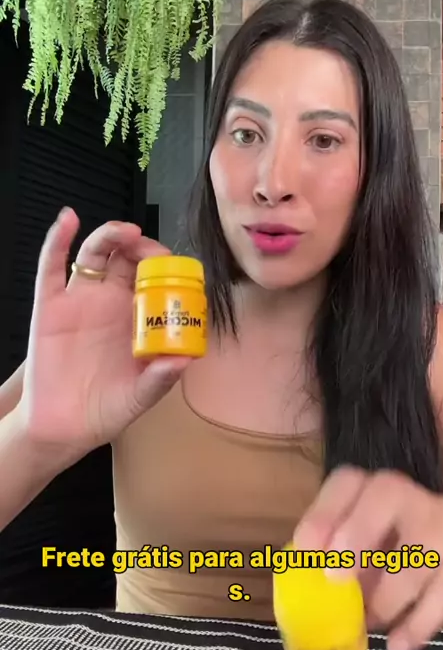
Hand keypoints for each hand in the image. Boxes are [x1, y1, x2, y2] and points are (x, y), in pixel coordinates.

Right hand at [17, 207, 189, 467]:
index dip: (167, 268)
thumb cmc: (104, 410)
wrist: (62, 428)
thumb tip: (185, 359)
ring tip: (125, 232)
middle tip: (150, 250)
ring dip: (111, 235)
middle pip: (129, 258)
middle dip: (143, 246)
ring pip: (96, 253)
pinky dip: (58, 239)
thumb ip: (160, 379)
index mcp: (138, 319)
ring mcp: (81, 300)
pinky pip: (51, 266)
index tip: (176, 270)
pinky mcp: (50, 305)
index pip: (157, 279)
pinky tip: (68, 220)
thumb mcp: (140, 397)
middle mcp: (111, 303)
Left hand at [294, 467, 442, 649]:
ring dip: (386, 598)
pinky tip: (397, 646)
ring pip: (418, 554)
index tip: (304, 550)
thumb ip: (334, 557)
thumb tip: (296, 584)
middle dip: (357, 533)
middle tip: (335, 578)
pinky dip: (416, 626)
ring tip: (368, 624)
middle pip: (387, 494)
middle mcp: (413, 496)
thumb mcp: (368, 551)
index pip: (348, 482)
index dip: (323, 512)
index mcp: (376, 490)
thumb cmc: (400, 557)